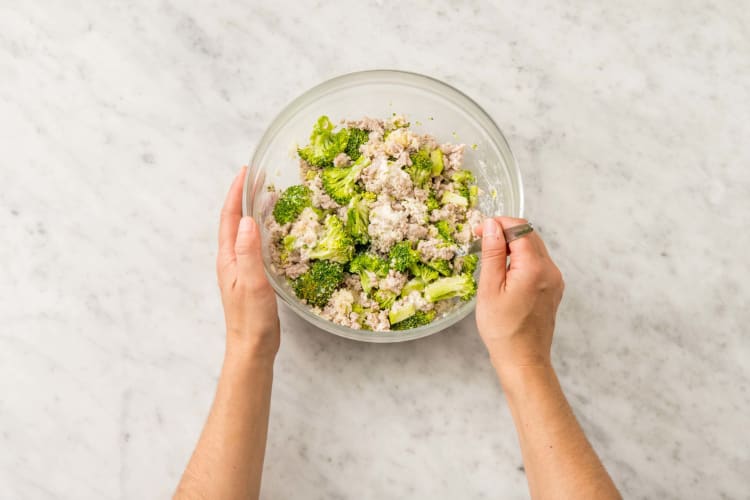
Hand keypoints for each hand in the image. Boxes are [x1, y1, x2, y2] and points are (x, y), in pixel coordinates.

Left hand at [217, 167, 279, 359]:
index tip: (245, 172)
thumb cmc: (250, 318)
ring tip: (268, 196)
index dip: (235, 193)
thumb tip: (245, 220)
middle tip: (259, 177)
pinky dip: (263, 230)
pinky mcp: (253, 277)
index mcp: (228, 257)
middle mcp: (231, 259)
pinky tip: (276, 231)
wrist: (252, 346)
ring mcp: (241, 268)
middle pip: (234, 221)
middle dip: (243, 197)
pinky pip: (255, 245)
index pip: (228, 217)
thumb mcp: (251, 282)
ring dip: (252, 212)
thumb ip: (248, 252)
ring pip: (245, 232)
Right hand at [474, 217, 563, 371]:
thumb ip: (492, 253)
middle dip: (505, 233)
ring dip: (513, 246)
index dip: (498, 225)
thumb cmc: (503, 330)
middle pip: (529, 235)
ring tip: (492, 260)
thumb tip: (491, 225)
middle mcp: (551, 270)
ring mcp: (555, 280)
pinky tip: (506, 274)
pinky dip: (521, 260)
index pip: (520, 228)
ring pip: (534, 248)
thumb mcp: (490, 288)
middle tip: (481, 243)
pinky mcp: (553, 288)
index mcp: (535, 268)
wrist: (523, 360)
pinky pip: (538, 263)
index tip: (478, 233)